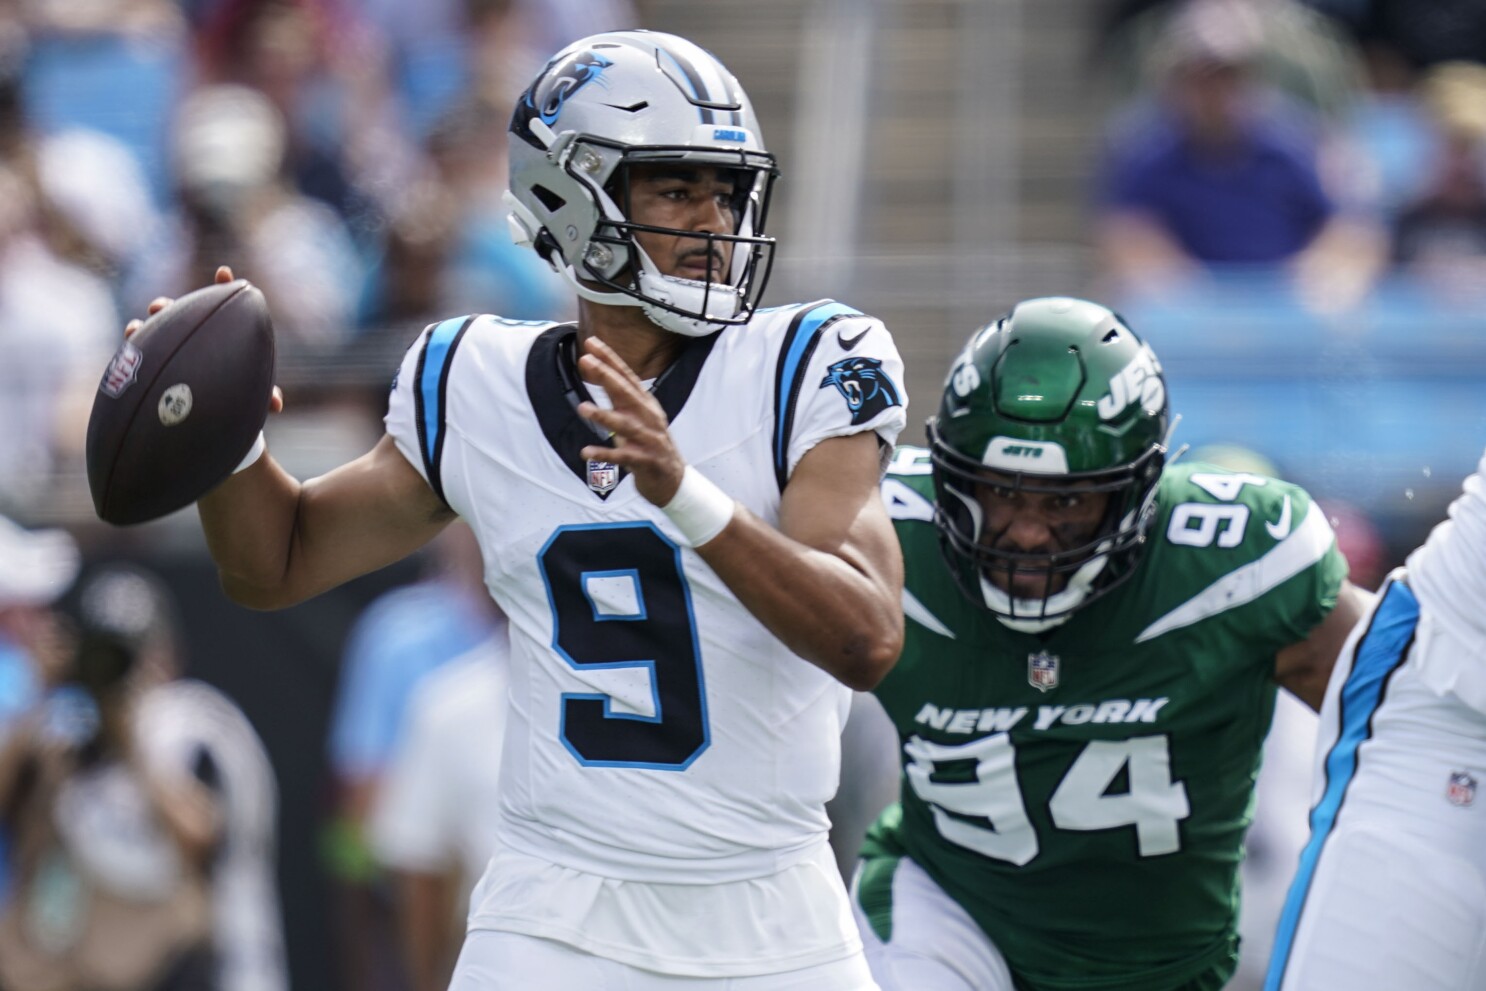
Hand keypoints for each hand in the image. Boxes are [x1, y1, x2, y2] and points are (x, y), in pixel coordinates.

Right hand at [124, 265, 283, 413]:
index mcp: (220, 336)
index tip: (223, 273)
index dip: (223, 286)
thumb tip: (277, 404)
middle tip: (160, 307)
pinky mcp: (153, 363)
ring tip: (138, 325)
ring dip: (146, 326)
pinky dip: (133, 341)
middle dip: (167, 307)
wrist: (211, 418)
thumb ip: (263, 397)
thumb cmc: (235, 400)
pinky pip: (139, 349)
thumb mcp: (250, 398)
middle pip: (178, 314)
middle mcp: (193, 336)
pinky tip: (130, 337)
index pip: (221, 304)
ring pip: (155, 328)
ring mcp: (171, 347)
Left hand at [576, 336, 684, 505]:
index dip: (610, 359)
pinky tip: (586, 451)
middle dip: (607, 375)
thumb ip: (615, 395)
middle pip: (627, 393)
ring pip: (626, 425)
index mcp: (645, 404)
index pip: (627, 376)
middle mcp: (649, 417)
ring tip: (582, 408)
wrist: (672, 480)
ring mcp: (650, 439)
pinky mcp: (646, 461)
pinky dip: (605, 454)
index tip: (591, 342)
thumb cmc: (647, 444)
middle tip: (586, 360)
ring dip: (604, 416)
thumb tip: (594, 368)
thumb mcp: (633, 416)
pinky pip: (624, 456)